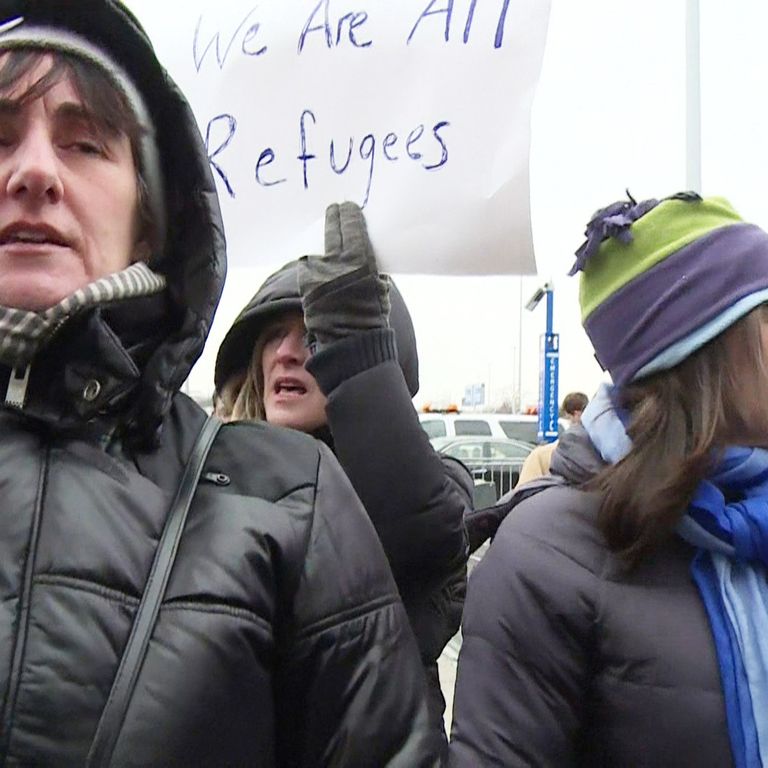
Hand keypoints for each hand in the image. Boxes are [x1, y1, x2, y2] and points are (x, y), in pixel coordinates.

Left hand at [298, 202, 389, 346]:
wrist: (348, 342)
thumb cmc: (371, 319)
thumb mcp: (380, 289)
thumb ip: (371, 270)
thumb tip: (366, 260)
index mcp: (360, 259)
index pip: (351, 227)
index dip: (348, 215)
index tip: (346, 207)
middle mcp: (337, 261)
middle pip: (332, 231)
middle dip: (333, 218)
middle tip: (334, 210)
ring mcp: (319, 271)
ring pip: (320, 252)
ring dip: (325, 251)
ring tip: (329, 252)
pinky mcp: (305, 284)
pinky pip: (310, 269)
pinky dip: (316, 270)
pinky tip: (321, 275)